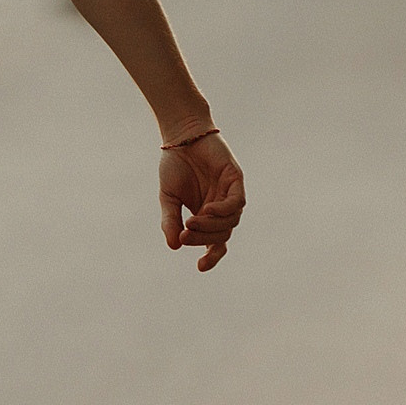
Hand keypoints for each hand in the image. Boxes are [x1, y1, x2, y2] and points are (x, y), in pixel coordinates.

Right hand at [159, 130, 245, 271]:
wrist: (180, 137)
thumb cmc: (175, 165)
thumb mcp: (168, 198)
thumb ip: (171, 221)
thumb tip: (173, 246)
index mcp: (207, 216)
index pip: (216, 243)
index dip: (212, 256)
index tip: (200, 267)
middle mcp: (221, 208)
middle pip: (222, 235)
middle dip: (203, 239)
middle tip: (185, 235)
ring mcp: (230, 194)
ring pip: (231, 222)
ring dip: (212, 226)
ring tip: (192, 221)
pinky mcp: (235, 180)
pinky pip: (237, 203)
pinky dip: (224, 210)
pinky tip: (208, 210)